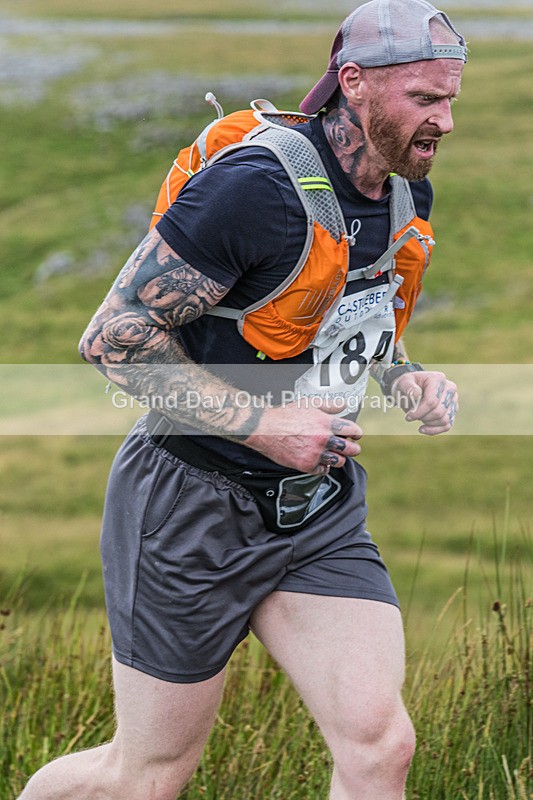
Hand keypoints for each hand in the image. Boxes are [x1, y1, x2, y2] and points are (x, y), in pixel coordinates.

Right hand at [243, 401, 362, 474]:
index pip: (353, 430)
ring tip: (335, 455)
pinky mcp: (306, 465)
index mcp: (326, 423)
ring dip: (339, 459)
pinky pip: (323, 470)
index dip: (356, 433)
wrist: (265, 429)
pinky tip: (321, 461)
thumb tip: (343, 405)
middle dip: (353, 448)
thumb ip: (329, 405)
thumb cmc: (284, 416)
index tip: (355, 436)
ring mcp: (316, 453)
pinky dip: (324, 467)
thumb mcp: (309, 404)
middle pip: (350, 449)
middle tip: (351, 448)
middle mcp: (324, 439)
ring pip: (339, 461)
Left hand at [392, 371, 457, 434]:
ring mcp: (453, 400)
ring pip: (444, 420)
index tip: (408, 416)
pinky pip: (447, 425)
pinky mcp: (452, 411)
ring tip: (419, 417)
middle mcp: (450, 389)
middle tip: (412, 416)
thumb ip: (408, 388)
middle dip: (423, 417)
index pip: (432, 402)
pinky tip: (423, 428)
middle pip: (439, 412)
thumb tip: (417, 395)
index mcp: (438, 379)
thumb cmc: (407, 386)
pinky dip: (434, 430)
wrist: (411, 390)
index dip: (419, 412)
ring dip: (428, 423)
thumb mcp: (403, 383)